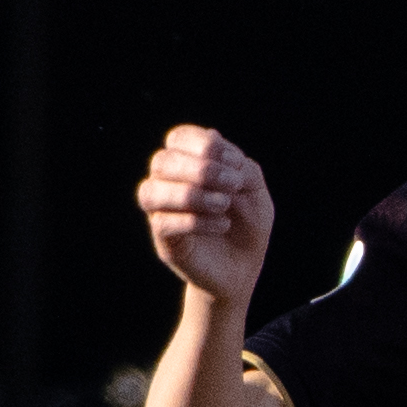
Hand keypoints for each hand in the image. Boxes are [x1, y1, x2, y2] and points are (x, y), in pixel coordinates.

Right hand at [140, 124, 274, 304]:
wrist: (245, 268)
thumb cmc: (248, 224)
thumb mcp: (254, 190)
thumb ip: (240, 166)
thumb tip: (215, 143)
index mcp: (187, 164)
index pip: (177, 138)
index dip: (203, 144)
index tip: (236, 163)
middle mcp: (167, 184)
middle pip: (162, 161)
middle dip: (201, 169)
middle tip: (233, 185)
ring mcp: (161, 212)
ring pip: (152, 192)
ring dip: (192, 194)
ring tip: (224, 205)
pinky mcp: (164, 241)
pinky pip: (164, 223)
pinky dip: (196, 221)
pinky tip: (223, 224)